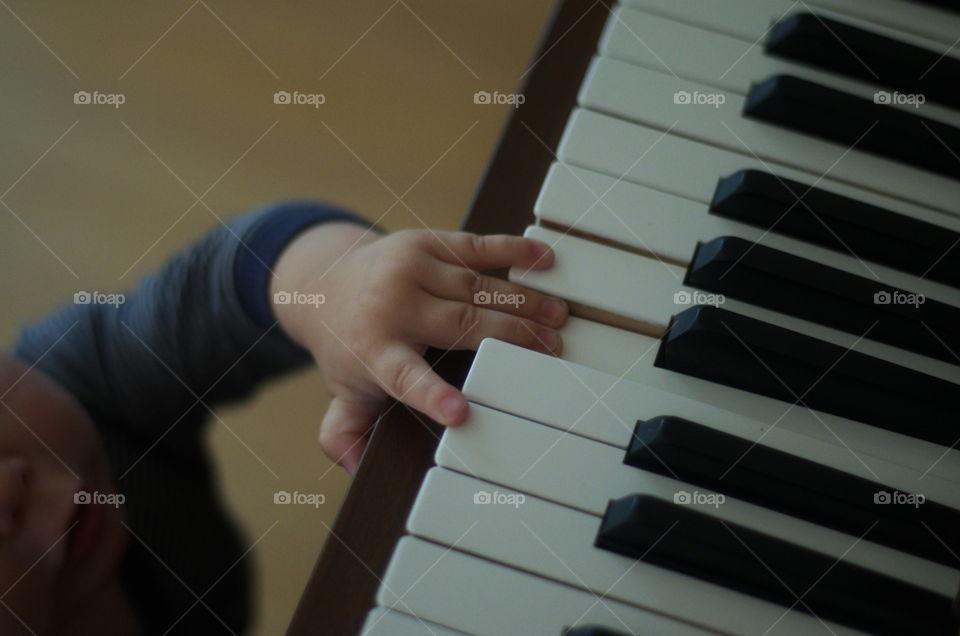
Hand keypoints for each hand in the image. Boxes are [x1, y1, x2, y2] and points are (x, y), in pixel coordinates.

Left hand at [271, 224, 567, 473]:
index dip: (432, 395)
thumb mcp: (340, 392)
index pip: (403, 376)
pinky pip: (475, 246)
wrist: (323, 283)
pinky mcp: (424, 242)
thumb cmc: (346, 344)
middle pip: (461, 324)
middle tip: (552, 348)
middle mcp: (391, 305)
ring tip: (557, 316)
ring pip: (476, 286)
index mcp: (373, 350)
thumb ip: (345, 434)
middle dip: (512, 336)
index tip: (460, 412)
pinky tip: (541, 261)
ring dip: (523, 301)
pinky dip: (512, 251)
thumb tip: (355, 472)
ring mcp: (408, 268)